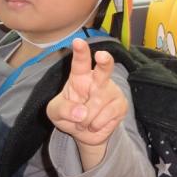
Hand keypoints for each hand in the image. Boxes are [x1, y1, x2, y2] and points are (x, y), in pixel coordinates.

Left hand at [47, 38, 127, 164]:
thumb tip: (81, 113)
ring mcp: (111, 92)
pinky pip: (104, 117)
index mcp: (80, 76)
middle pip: (104, 68)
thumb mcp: (55, 112)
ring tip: (84, 121)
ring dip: (85, 119)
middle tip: (101, 56)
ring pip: (96, 105)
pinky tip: (95, 123)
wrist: (87, 135)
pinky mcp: (121, 105)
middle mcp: (98, 80)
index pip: (80, 62)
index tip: (78, 42)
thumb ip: (63, 109)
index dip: (80, 52)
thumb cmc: (69, 115)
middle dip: (104, 62)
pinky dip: (94, 125)